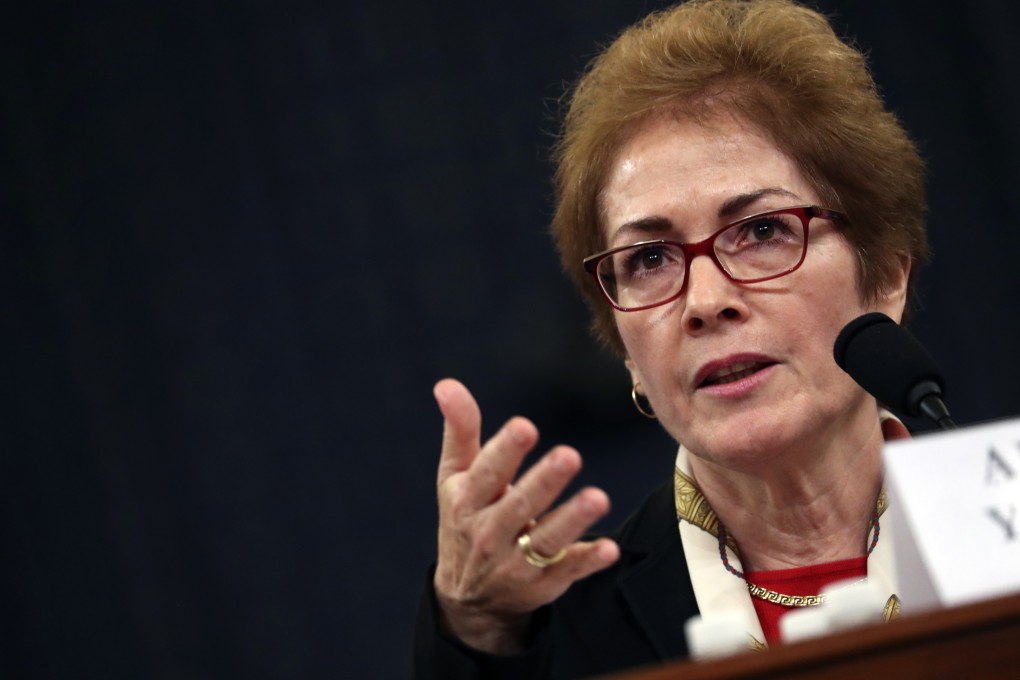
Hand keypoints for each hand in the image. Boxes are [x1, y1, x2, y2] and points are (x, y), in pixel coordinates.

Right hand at [431, 379, 619, 653]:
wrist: (468, 596)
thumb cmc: (465, 517)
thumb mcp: (455, 476)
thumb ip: (460, 430)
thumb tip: (446, 384)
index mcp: (467, 501)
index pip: (487, 474)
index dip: (505, 452)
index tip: (524, 427)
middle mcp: (489, 533)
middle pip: (519, 506)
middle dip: (544, 482)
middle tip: (569, 456)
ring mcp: (516, 563)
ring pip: (546, 541)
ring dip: (572, 520)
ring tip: (598, 498)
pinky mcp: (542, 584)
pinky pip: (567, 571)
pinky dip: (587, 560)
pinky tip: (609, 549)